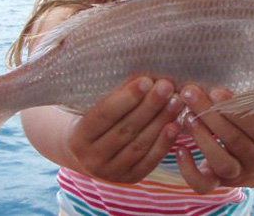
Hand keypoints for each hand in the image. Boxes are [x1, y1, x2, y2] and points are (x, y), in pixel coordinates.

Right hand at [64, 77, 183, 182]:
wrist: (85, 152)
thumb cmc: (91, 118)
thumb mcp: (90, 106)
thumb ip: (110, 95)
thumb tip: (143, 74)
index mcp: (77, 137)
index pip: (103, 114)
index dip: (126, 98)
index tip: (146, 80)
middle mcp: (91, 158)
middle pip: (125, 129)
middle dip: (149, 106)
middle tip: (166, 85)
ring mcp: (110, 172)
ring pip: (139, 144)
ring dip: (160, 121)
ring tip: (176, 101)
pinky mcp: (129, 179)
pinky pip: (149, 160)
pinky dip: (164, 143)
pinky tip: (176, 125)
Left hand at [177, 85, 253, 193]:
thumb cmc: (252, 127)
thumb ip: (241, 100)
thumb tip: (213, 72)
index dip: (236, 108)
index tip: (216, 89)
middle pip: (234, 140)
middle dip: (210, 115)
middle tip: (189, 93)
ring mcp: (237, 174)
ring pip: (221, 162)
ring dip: (201, 138)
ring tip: (186, 116)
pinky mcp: (218, 184)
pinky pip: (204, 185)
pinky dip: (189, 170)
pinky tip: (178, 148)